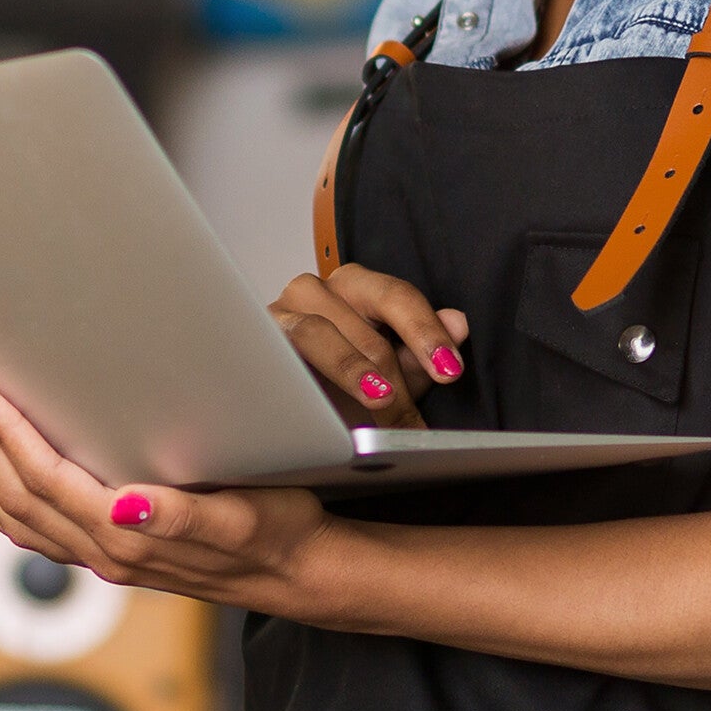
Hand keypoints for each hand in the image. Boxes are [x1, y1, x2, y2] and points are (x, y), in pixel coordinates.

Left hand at [0, 380, 338, 616]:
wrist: (300, 572)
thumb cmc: (277, 532)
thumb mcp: (239, 516)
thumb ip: (177, 517)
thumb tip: (123, 505)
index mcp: (126, 537)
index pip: (44, 478)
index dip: (5, 434)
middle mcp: (106, 554)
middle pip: (20, 496)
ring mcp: (106, 560)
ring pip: (21, 519)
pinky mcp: (115, 558)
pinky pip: (41, 538)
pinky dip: (2, 517)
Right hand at [269, 266, 469, 432]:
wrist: (280, 406)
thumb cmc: (337, 387)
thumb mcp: (389, 375)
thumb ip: (420, 353)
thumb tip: (458, 324)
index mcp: (357, 288)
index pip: (397, 298)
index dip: (425, 333)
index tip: (450, 371)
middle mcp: (318, 290)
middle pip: (363, 325)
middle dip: (394, 378)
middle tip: (412, 421)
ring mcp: (281, 311)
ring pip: (319, 332)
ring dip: (352, 372)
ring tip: (379, 402)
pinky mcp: (253, 338)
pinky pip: (276, 349)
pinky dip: (302, 375)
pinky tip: (317, 402)